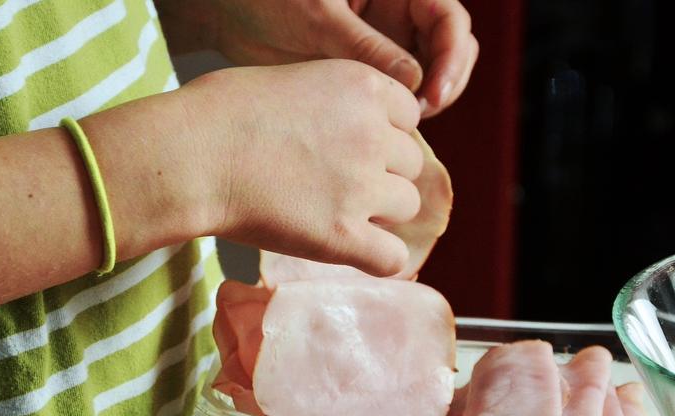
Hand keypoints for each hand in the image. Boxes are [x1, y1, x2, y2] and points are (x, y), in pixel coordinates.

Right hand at [141, 60, 423, 275]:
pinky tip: (357, 251)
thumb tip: (349, 132)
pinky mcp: (343, 235)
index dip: (384, 134)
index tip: (352, 145)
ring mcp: (362, 186)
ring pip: (406, 206)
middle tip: (337, 181)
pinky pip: (391, 258)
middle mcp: (373, 134)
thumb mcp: (295, 80)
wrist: (192, 155)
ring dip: (379, 212)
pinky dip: (381, 259)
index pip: (408, 117)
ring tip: (335, 211)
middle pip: (410, 163)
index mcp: (364, 87)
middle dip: (382, 172)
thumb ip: (336, 104)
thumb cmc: (222, 113)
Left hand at [180, 0, 477, 117]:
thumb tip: (415, 83)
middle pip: (447, 55)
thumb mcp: (317, 18)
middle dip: (443, 87)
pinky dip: (393, 125)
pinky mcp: (362, 82)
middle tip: (421, 118)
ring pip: (424, 84)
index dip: (451, 57)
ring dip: (421, 111)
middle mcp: (395, 20)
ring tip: (400, 135)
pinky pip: (393, 105)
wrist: (223, 15)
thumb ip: (365, 45)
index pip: (449, 21)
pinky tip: (378, 142)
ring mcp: (382, 50)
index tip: (432, 92)